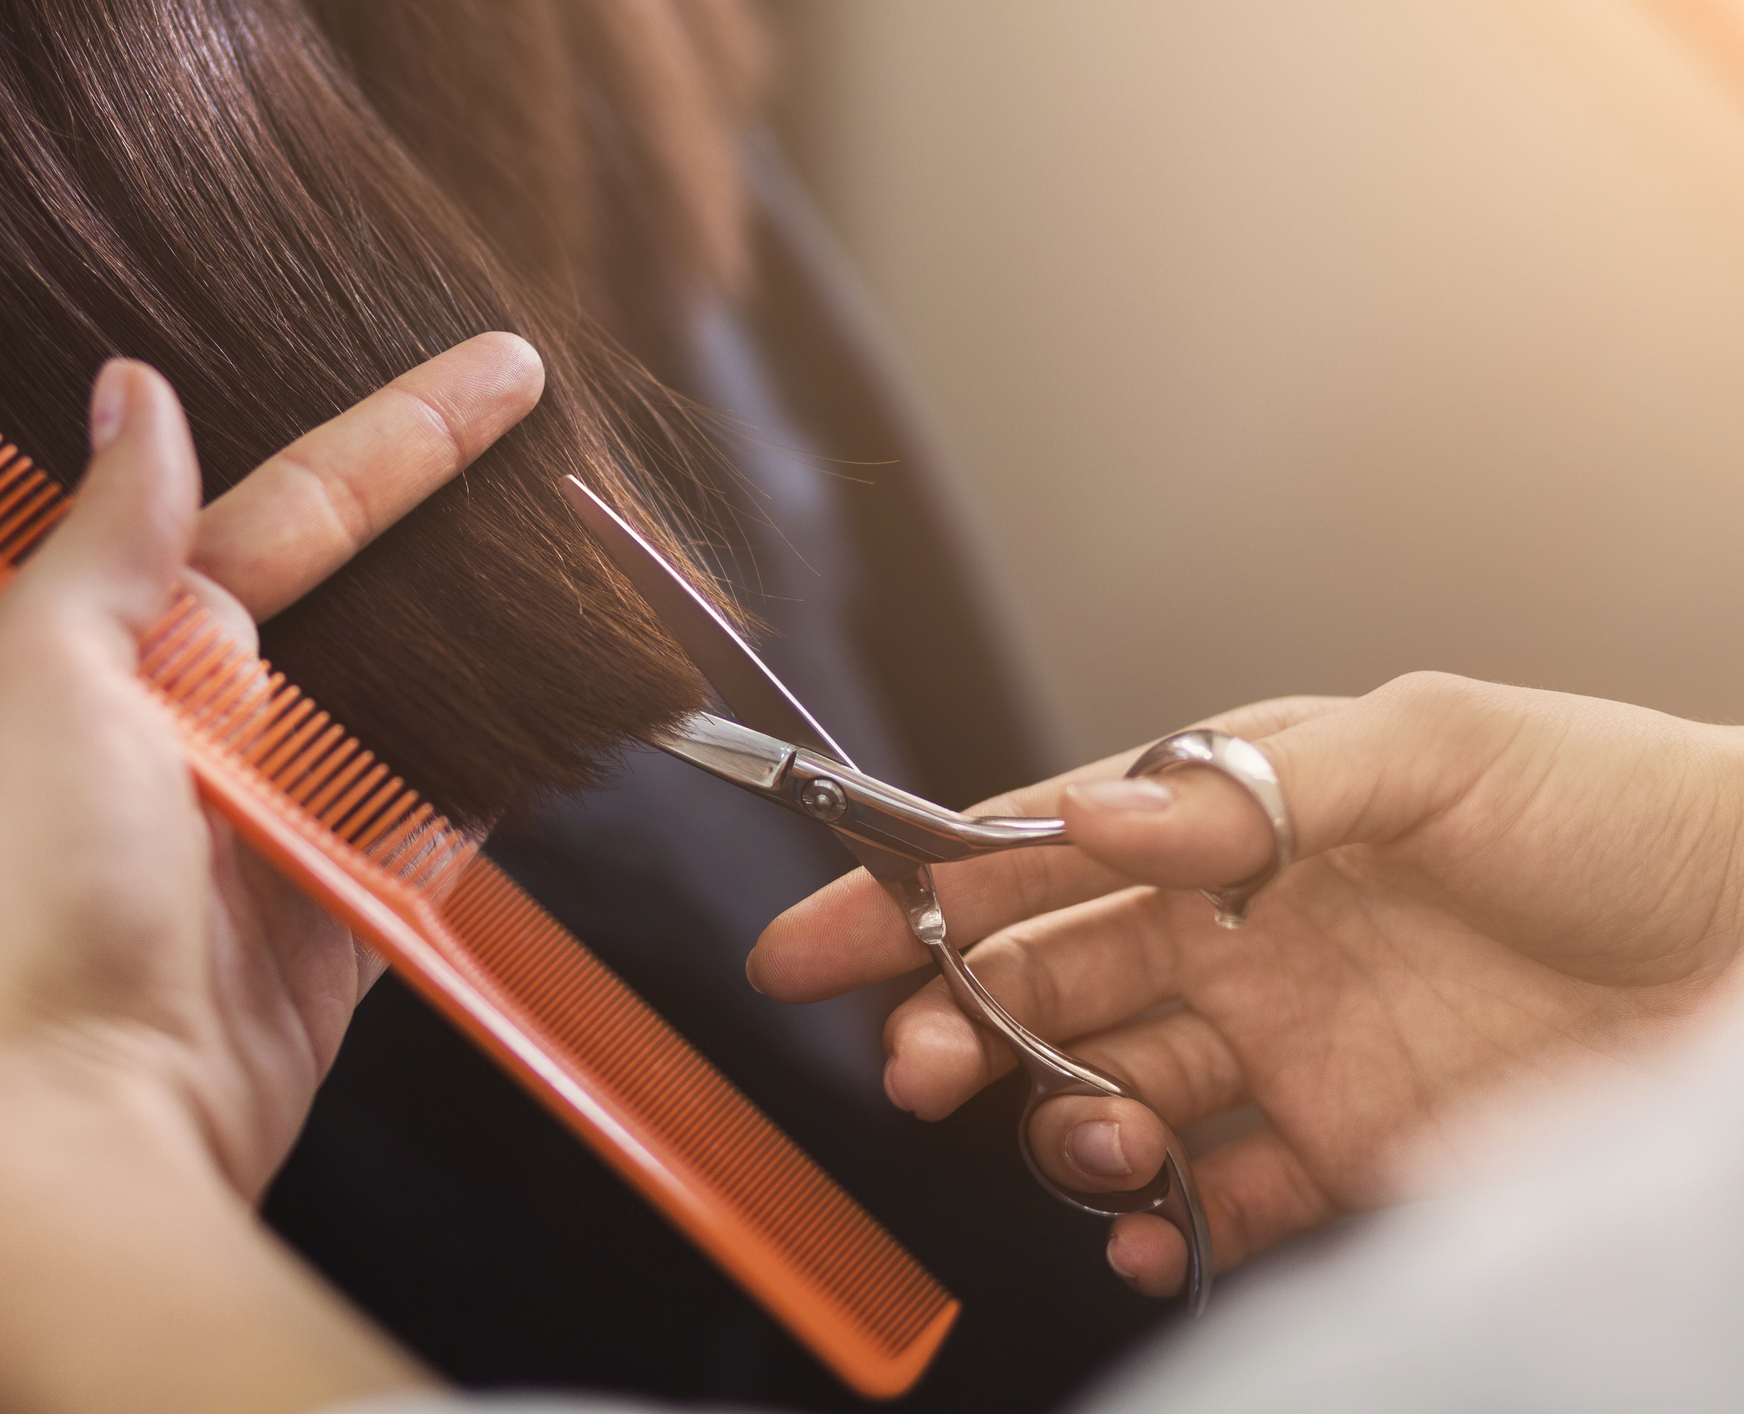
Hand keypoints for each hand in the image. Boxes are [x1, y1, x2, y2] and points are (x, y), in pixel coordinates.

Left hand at [0, 335, 539, 1413]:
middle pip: (363, 598)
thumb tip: (132, 393)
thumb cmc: (31, 896)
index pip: (292, 510)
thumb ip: (108, 538)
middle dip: (457, 527)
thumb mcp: (40, 677)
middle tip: (563, 452)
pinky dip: (497, 780)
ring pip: (411, 705)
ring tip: (583, 579)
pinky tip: (559, 723)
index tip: (503, 373)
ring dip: (487, 648)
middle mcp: (205, 726)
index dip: (403, 437)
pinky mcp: (345, 915)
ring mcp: (283, 823)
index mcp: (127, 651)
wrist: (78, 1115)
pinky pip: (440, 824)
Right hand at [752, 674, 1743, 1296]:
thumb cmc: (1626, 813)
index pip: (1041, 853)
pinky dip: (1160, 1227)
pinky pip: (1216, 1202)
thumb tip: (1087, 824)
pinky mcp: (1347, 1151)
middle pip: (1049, 980)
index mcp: (1238, 818)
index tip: (813, 940)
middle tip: (918, 1066)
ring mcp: (1291, 1046)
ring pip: (1112, 1091)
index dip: (917, 894)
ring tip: (1084, 1137)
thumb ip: (1247, 791)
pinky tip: (1148, 1231)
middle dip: (957, 1020)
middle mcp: (1245, 931)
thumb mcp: (1438, 748)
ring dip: (1060, 1122)